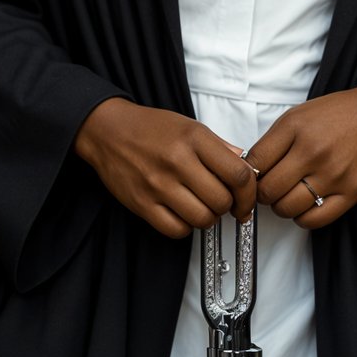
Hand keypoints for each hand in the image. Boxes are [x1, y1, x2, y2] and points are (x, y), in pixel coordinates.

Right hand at [73, 97, 257, 239]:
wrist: (107, 130)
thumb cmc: (150, 127)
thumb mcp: (189, 126)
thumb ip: (219, 147)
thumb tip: (245, 165)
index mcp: (194, 139)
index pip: (238, 174)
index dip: (249, 193)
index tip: (247, 199)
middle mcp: (177, 161)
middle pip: (222, 201)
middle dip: (228, 206)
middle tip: (222, 201)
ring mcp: (158, 184)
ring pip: (202, 219)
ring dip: (208, 217)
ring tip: (201, 206)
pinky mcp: (142, 204)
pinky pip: (176, 230)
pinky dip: (185, 227)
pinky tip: (182, 213)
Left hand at [244, 83, 356, 229]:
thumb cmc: (338, 114)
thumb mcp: (298, 115)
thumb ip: (273, 141)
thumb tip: (251, 168)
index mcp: (296, 128)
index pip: (255, 162)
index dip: (248, 173)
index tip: (252, 175)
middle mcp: (314, 152)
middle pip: (268, 190)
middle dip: (262, 192)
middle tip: (269, 187)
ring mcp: (333, 175)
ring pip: (287, 208)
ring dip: (281, 206)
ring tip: (288, 194)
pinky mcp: (350, 194)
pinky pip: (314, 220)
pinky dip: (302, 217)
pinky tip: (305, 204)